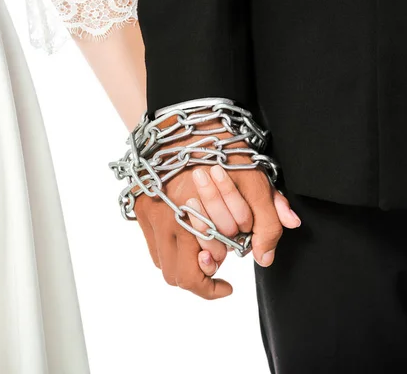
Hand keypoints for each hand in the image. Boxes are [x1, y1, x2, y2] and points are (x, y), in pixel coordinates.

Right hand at [134, 116, 300, 299]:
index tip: (229, 285)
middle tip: (217, 271)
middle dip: (199, 280)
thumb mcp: (254, 179)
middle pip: (176, 275)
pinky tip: (186, 239)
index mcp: (193, 215)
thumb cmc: (222, 147)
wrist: (188, 120)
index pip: (199, 271)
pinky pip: (151, 244)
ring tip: (202, 255)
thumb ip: (268, 218)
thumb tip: (267, 257)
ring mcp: (149, 213)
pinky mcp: (139, 207)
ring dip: (183, 266)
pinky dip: (169, 250)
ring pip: (161, 263)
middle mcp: (165, 219)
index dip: (215, 286)